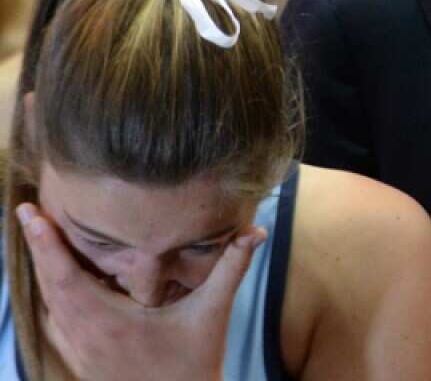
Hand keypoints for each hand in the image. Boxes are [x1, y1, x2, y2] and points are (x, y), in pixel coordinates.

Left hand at [17, 203, 265, 380]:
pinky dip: (53, 297)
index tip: (29, 213)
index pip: (64, 276)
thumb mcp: (212, 313)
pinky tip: (62, 284)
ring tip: (42, 239)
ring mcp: (78, 351)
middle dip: (38, 248)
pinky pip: (56, 322)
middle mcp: (84, 336)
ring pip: (48, 305)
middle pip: (47, 286)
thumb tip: (255, 231)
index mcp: (108, 321)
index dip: (46, 244)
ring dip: (44, 272)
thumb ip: (231, 268)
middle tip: (28, 213)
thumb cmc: (193, 365)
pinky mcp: (80, 360)